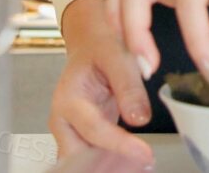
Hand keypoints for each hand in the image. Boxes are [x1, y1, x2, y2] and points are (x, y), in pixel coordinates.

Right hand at [49, 0, 153, 164]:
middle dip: (107, 165)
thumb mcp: (118, 57)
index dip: (119, 145)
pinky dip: (111, 162)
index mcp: (67, 99)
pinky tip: (133, 163)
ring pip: (84, 161)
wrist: (91, 47)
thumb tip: (140, 119)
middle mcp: (63, 120)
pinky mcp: (80, 138)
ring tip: (140, 165)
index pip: (94, 129)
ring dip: (109, 166)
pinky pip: (92, 157)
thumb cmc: (101, 49)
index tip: (145, 154)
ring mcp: (69, 132)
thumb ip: (129, 87)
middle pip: (80, 154)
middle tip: (142, 165)